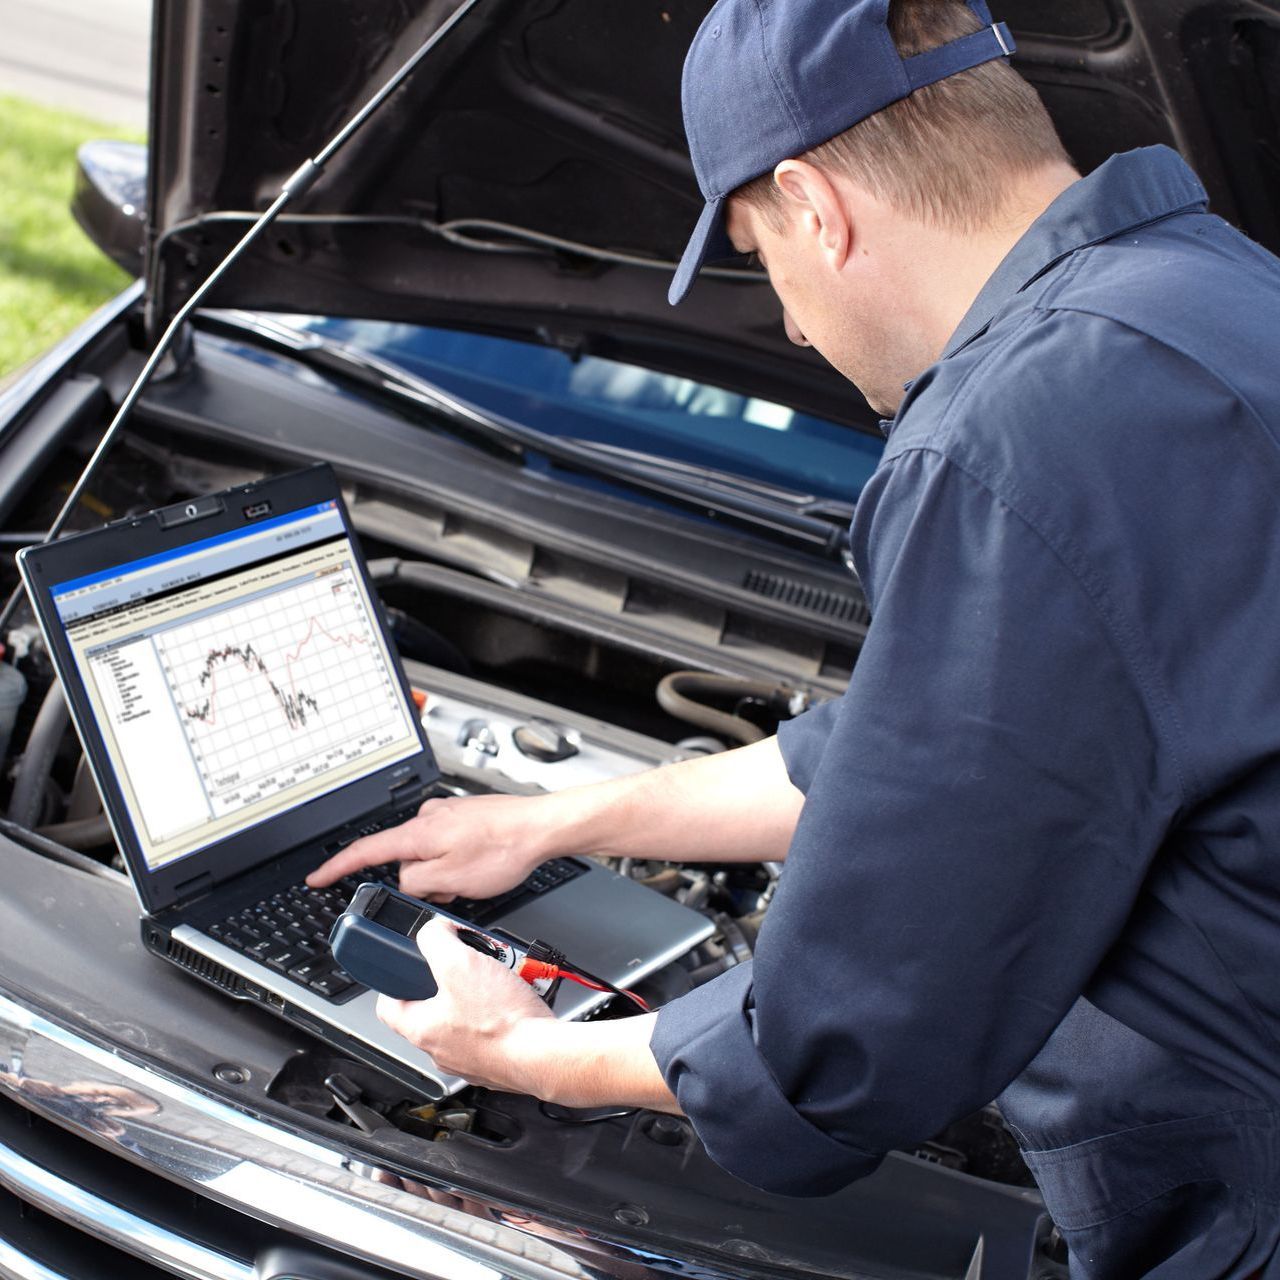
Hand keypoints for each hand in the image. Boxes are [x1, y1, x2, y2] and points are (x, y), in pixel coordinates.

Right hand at [306, 793, 553, 899]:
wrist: (540, 827)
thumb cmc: (504, 848)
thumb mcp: (450, 880)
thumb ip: (415, 884)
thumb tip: (404, 883)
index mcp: (417, 833)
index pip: (364, 852)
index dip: (336, 868)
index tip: (316, 877)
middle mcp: (427, 818)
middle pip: (404, 862)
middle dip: (424, 883)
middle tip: (456, 888)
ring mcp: (446, 816)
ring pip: (430, 858)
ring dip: (446, 875)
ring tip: (477, 875)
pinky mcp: (464, 819)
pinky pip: (448, 849)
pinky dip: (460, 864)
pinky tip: (483, 866)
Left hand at [376, 918, 554, 1090]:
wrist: (544, 1055)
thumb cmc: (502, 1022)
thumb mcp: (459, 962)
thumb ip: (437, 939)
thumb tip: (433, 931)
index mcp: (421, 1029)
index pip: (389, 1005)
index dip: (396, 981)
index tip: (408, 967)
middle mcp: (441, 1049)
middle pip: (436, 1005)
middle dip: (455, 978)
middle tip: (472, 963)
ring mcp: (470, 1058)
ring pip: (467, 1015)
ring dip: (483, 992)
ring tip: (501, 976)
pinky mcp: (497, 1061)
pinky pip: (494, 1028)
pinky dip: (504, 1010)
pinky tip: (518, 997)